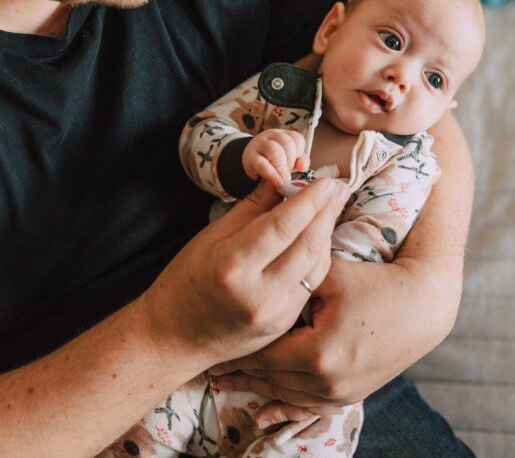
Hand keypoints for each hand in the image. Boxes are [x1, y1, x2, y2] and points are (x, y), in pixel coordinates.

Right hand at [139, 178, 348, 372]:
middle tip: (338, 189)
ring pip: (317, 265)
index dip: (310, 200)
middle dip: (327, 212)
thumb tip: (283, 178)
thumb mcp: (214, 236)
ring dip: (327, 233)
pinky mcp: (284, 324)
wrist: (176, 336)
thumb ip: (254, 207)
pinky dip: (318, 257)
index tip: (326, 181)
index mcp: (233, 265)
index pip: (283, 225)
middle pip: (308, 245)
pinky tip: (318, 238)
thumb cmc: (188, 279)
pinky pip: (311, 283)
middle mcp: (258, 293)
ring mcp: (274, 313)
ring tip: (331, 208)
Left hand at [207, 258, 451, 426]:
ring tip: (232, 377)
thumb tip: (258, 261)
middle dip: (243, 369)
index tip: (214, 346)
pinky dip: (286, 406)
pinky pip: (310, 407)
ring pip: (287, 394)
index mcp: (317, 352)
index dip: (238, 349)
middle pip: (271, 377)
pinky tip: (264, 411)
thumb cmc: (377, 283)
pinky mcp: (352, 395)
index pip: (263, 353)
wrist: (424, 305)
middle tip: (213, 365)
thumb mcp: (331, 275)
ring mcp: (341, 392)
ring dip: (260, 386)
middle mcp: (327, 381)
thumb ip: (292, 275)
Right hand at [242, 129, 309, 188]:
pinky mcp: (250, 158)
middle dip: (291, 161)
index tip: (299, 166)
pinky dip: (272, 175)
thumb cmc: (273, 161)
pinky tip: (278, 182)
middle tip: (291, 174)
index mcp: (284, 135)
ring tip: (285, 179)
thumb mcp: (289, 160)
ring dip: (282, 167)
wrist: (251, 162)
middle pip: (286, 142)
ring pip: (274, 150)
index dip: (300, 153)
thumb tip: (302, 166)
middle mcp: (272, 137)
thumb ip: (300, 162)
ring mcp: (260, 145)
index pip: (296, 138)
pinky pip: (262, 165)